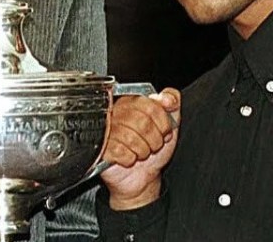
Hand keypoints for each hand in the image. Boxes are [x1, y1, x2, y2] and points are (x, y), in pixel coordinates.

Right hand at [99, 88, 179, 209]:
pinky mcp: (100, 146)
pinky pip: (120, 151)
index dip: (163, 122)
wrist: (142, 176)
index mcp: (131, 101)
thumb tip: (168, 97)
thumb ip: (172, 103)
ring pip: (131, 137)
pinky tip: (129, 158)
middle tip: (153, 144)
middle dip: (154, 139)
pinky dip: (130, 159)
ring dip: (143, 150)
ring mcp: (106, 129)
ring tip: (141, 151)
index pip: (150, 104)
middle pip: (142, 121)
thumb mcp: (169, 123)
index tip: (164, 131)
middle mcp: (115, 111)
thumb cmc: (151, 147)